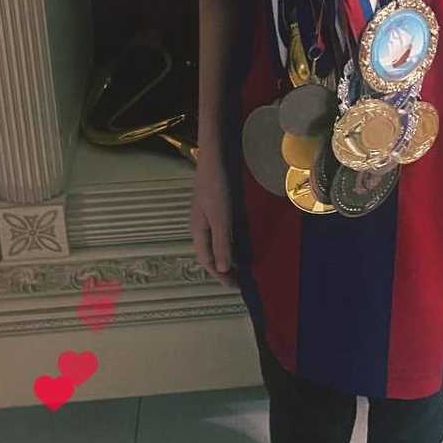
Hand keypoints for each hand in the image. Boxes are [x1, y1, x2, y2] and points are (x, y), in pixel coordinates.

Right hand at [190, 148, 235, 288]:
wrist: (216, 156)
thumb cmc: (217, 186)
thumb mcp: (221, 217)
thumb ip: (222, 243)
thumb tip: (223, 269)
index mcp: (199, 230)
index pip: (208, 260)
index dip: (220, 274)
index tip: (235, 287)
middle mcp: (202, 225)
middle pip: (211, 253)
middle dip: (224, 268)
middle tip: (241, 279)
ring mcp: (209, 215)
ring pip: (218, 241)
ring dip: (229, 254)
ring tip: (243, 265)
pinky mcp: (218, 205)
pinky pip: (225, 230)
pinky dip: (232, 239)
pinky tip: (242, 240)